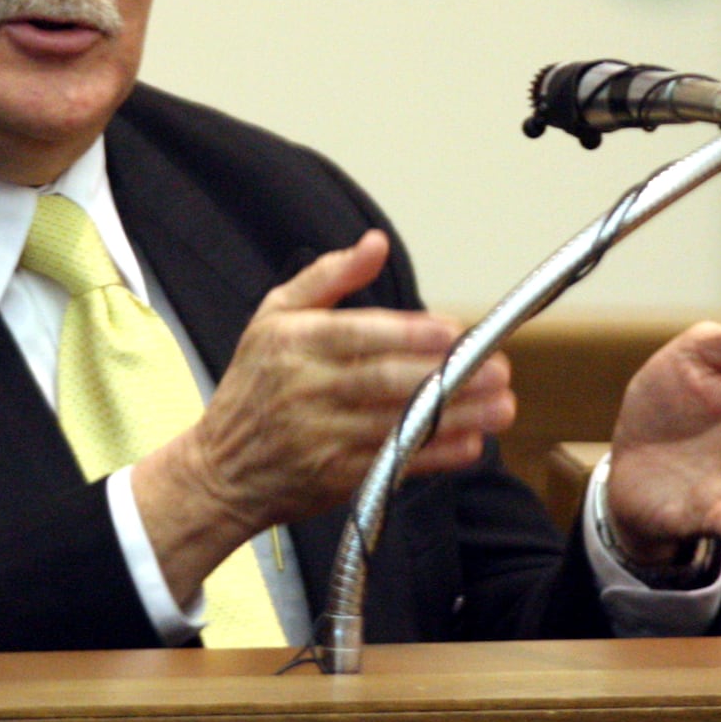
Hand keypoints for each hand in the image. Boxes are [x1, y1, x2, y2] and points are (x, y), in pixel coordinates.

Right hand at [133, 229, 514, 600]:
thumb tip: (375, 243)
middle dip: (446, 377)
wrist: (219, 469)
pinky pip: (392, 464)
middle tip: (497, 370)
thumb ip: (328, 277)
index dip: (410, 334)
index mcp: (292, 343)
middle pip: (384, 381)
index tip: (453, 332)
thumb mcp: (274, 315)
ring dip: (454, 417)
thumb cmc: (254, 384)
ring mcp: (320, 438)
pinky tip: (471, 444)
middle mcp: (305, 390)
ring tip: (501, 406)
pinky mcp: (335, 478)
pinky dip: (434, 457)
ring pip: (396, 424)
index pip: (358, 335)